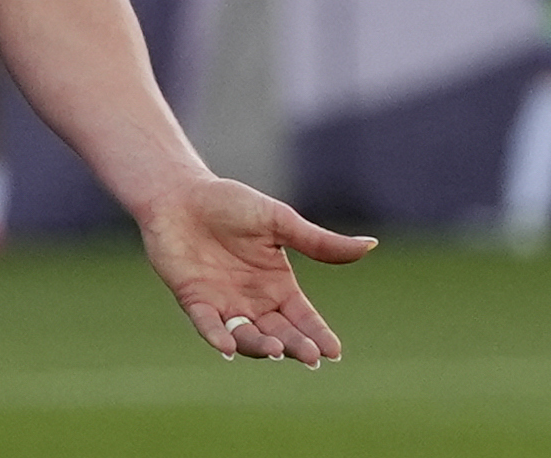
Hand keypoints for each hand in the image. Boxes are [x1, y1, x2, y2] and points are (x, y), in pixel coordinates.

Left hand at [138, 176, 375, 367]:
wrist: (179, 193)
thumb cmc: (229, 203)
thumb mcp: (279, 220)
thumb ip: (318, 241)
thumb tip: (371, 245)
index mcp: (277, 284)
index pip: (303, 317)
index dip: (318, 334)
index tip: (334, 351)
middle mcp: (253, 301)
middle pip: (280, 332)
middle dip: (296, 345)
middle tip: (311, 356)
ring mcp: (223, 303)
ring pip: (247, 335)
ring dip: (261, 345)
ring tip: (278, 349)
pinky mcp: (194, 300)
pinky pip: (208, 324)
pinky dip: (217, 336)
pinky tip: (227, 345)